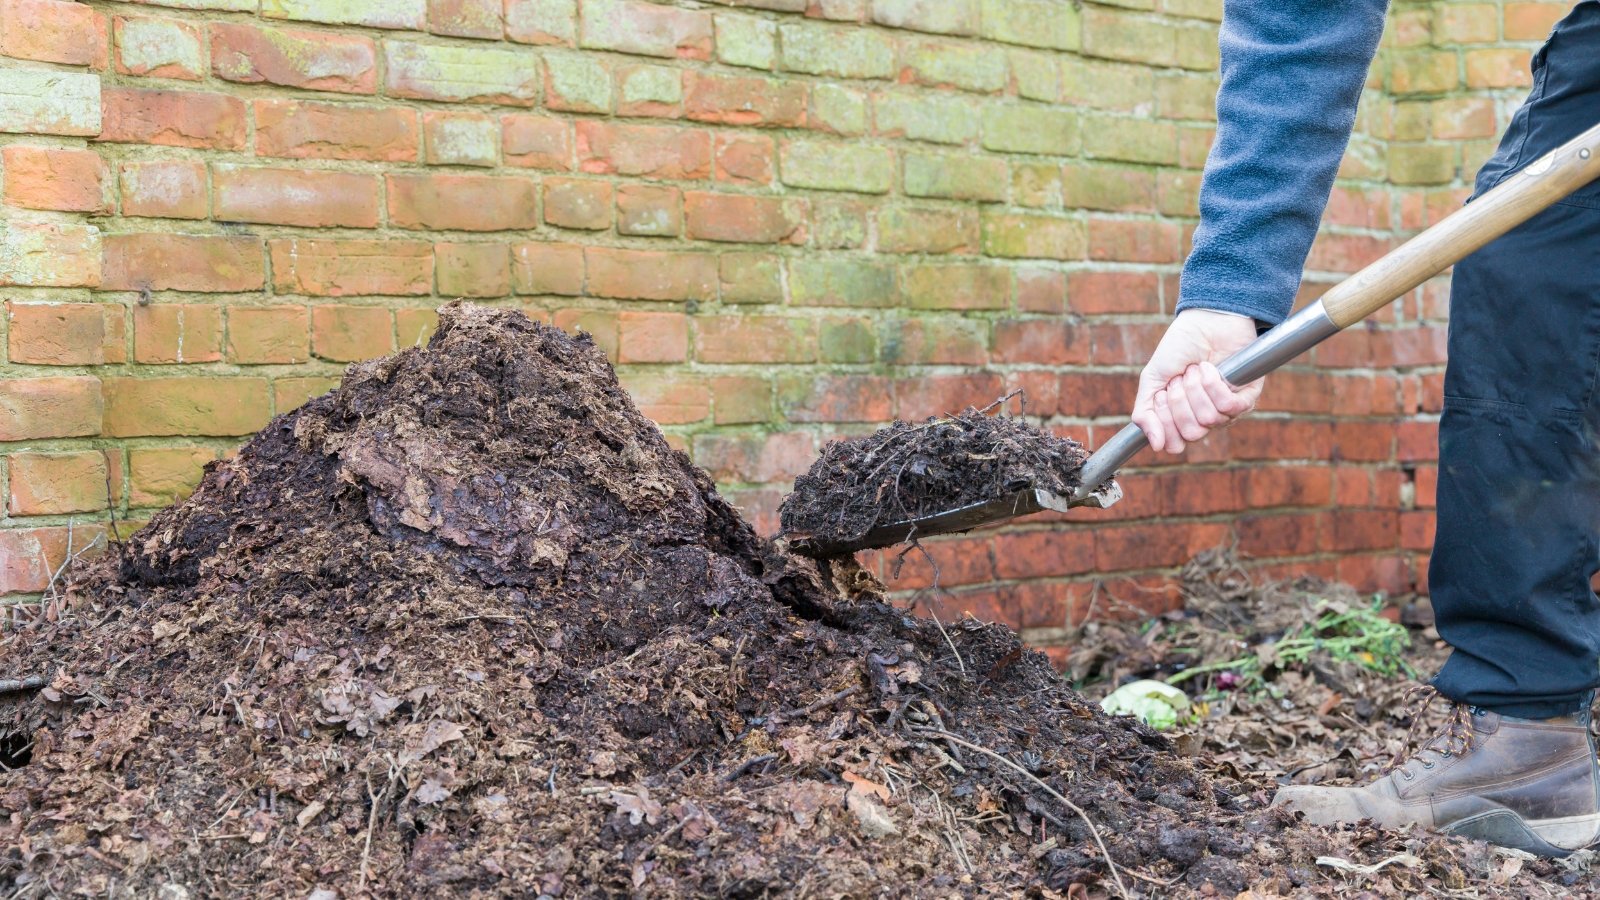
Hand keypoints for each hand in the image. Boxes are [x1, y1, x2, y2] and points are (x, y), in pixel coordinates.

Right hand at [1131, 309, 1263, 453]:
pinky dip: (1214, 383)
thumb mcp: (1152, 379)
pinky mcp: (1248, 395)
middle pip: (1192, 432)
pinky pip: (1229, 406)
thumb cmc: (1179, 347)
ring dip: (1196, 387)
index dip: (1165, 419)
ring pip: (1209, 419)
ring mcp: (1228, 410)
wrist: (1205, 320)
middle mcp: (1206, 419)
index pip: (1174, 443)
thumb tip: (1155, 446)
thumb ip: (1145, 413)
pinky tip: (1212, 368)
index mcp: (1183, 418)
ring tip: (1197, 368)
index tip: (1163, 394)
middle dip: (1180, 400)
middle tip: (1181, 377)